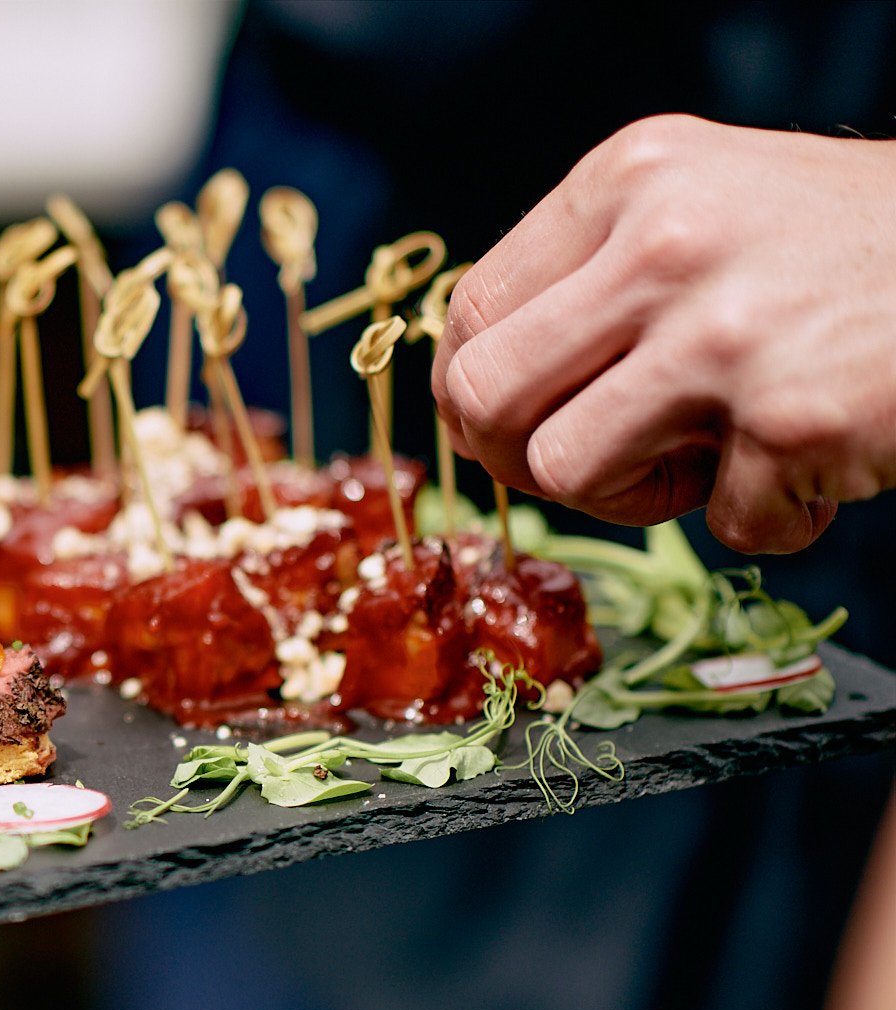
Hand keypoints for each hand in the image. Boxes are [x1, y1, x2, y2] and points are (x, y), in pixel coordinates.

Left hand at [433, 115, 895, 553]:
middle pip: (483, 395)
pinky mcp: (795, 415)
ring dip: (631, 497)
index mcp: (628, 181)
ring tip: (710, 464)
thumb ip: (596, 276)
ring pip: (564, 468)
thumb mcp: (706, 206)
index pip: (469, 312)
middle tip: (591, 464)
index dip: (476, 393)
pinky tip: (819, 462)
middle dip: (517, 456)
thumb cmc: (848, 248)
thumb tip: (480, 387)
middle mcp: (666, 242)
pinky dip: (773, 516)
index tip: (520, 423)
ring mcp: (727, 330)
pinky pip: (721, 521)